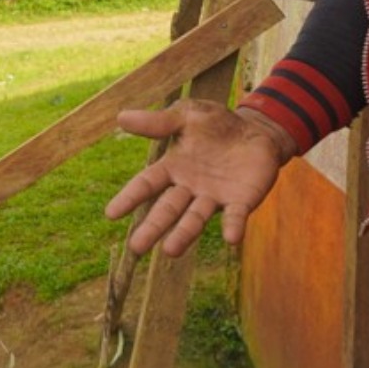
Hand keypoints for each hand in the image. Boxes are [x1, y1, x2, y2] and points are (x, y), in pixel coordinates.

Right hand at [105, 99, 292, 257]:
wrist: (257, 130)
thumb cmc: (216, 124)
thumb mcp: (186, 116)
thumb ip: (158, 122)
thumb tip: (121, 117)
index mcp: (173, 166)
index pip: (147, 183)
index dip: (130, 197)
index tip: (111, 214)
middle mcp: (190, 187)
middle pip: (168, 209)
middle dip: (153, 227)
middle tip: (136, 247)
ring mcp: (215, 197)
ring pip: (195, 219)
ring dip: (184, 235)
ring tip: (170, 251)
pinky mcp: (241, 201)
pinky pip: (235, 216)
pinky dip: (233, 227)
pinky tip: (231, 238)